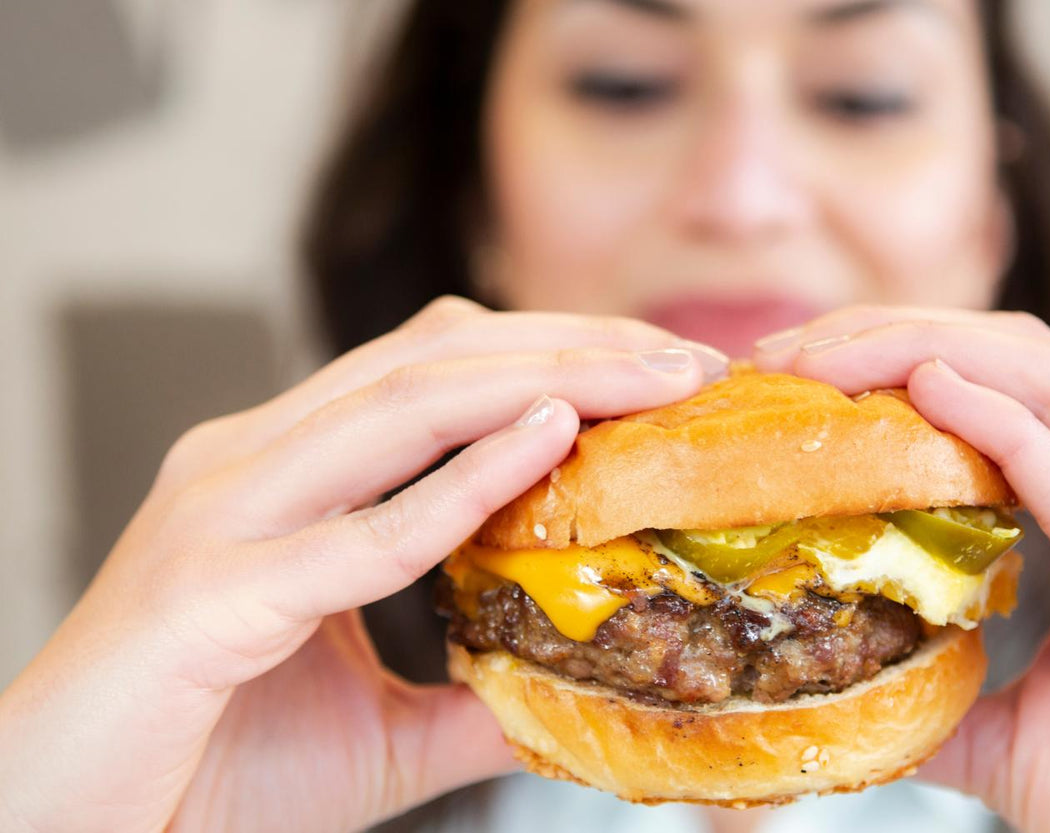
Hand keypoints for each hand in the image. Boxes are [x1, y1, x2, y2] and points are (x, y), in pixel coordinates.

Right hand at [0, 297, 726, 832]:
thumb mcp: (375, 730)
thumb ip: (468, 696)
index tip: (663, 370)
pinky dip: (459, 483)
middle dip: (572, 345)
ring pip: (401, 406)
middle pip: (434, 358)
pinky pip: (358, 532)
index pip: (437, 369)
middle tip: (689, 359)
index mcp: (284, 472)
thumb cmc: (197, 772)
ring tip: (651, 378)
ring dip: (543, 381)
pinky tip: (546, 443)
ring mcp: (222, 516)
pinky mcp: (209, 595)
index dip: (555, 353)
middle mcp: (249, 464)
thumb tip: (568, 693)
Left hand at [756, 306, 1049, 832]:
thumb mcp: (1019, 735)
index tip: (795, 372)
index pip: (1018, 385)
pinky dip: (1014, 436)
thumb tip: (857, 687)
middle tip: (788, 352)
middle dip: (905, 334)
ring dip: (940, 358)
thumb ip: (947, 691)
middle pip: (1035, 361)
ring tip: (834, 359)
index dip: (906, 356)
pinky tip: (937, 396)